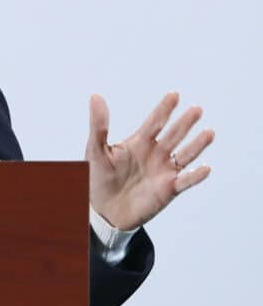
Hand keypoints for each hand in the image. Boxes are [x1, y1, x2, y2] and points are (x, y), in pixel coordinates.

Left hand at [87, 92, 213, 230]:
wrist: (102, 210)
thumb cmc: (97, 178)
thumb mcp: (96, 150)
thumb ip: (99, 125)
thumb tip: (96, 97)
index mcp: (138, 143)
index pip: (154, 122)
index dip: (164, 109)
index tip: (174, 94)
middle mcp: (154, 154)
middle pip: (173, 135)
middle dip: (184, 123)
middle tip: (196, 109)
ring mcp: (163, 171)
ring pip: (185, 155)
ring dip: (197, 145)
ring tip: (209, 133)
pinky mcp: (168, 189)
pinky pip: (185, 181)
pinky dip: (195, 176)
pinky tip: (205, 168)